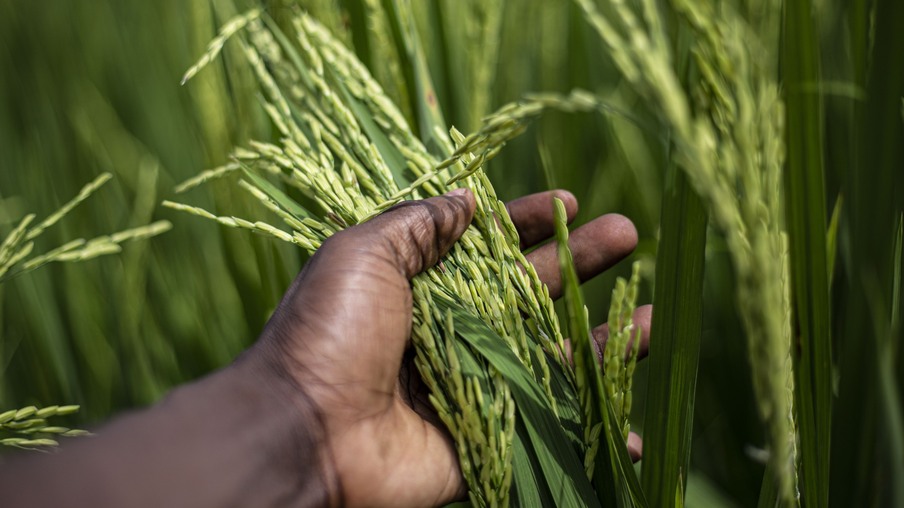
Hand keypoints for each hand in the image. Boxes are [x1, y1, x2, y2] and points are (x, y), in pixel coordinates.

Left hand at [251, 188, 651, 506]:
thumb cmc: (330, 333)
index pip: (487, 247)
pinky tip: (633, 426)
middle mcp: (450, 332)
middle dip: (579, 263)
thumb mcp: (362, 255)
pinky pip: (547, 427)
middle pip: (529, 294)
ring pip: (550, 358)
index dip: (528, 222)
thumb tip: (466, 199)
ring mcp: (471, 385)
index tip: (570, 201)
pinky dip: (589, 430)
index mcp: (421, 287)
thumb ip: (418, 225)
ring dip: (602, 340)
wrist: (305, 433)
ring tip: (655, 318)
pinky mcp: (483, 436)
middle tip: (627, 234)